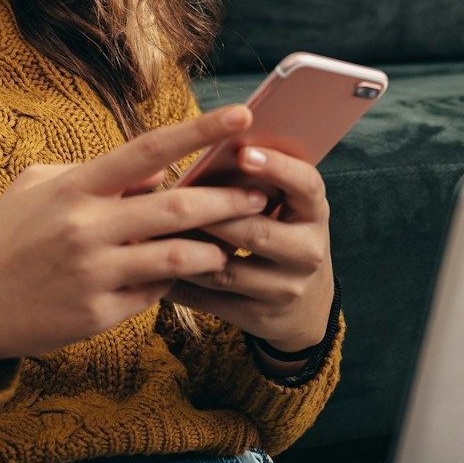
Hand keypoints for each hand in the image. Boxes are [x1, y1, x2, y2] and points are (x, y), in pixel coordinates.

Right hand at [0, 104, 274, 363]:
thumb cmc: (7, 236)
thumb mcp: (39, 186)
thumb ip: (97, 174)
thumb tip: (155, 170)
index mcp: (75, 187)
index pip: (148, 149)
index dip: (198, 130)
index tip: (240, 115)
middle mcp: (87, 227)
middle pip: (177, 206)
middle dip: (227, 198)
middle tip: (261, 193)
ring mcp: (94, 273)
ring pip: (178, 255)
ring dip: (213, 247)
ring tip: (233, 240)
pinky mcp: (98, 313)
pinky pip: (154, 291)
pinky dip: (173, 279)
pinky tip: (183, 274)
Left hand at [165, 143, 335, 354]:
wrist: (307, 306)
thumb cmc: (285, 234)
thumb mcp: (287, 208)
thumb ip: (260, 181)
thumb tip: (212, 144)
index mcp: (315, 214)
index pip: (306, 185)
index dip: (277, 167)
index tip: (243, 152)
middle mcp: (307, 252)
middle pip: (255, 231)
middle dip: (212, 214)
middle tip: (173, 195)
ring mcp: (284, 289)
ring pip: (225, 269)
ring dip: (184, 250)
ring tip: (148, 231)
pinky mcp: (258, 317)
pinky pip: (210, 299)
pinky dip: (178, 283)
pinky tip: (149, 267)